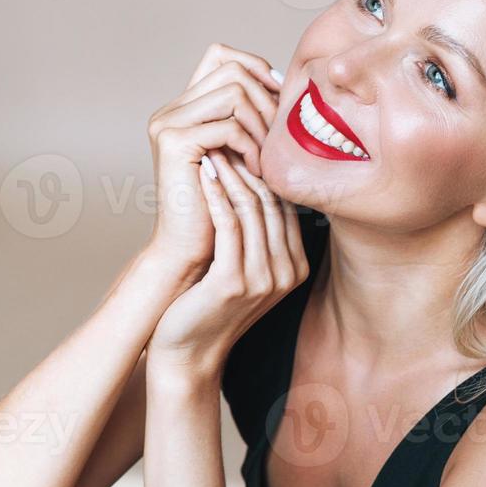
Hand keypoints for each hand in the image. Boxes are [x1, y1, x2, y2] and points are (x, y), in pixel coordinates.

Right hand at [144, 43, 284, 276]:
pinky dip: (251, 145)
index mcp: (185, 109)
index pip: (220, 55)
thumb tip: (284, 87)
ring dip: (262, 124)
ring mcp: (168, 124)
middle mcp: (171, 110)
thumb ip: (251, 123)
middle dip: (266, 98)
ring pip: (234, 92)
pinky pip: (228, 125)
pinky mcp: (173, 143)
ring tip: (268, 157)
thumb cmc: (222, 211)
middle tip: (279, 136)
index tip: (280, 100)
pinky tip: (257, 170)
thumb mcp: (241, 158)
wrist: (191, 252)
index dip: (255, 67)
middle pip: (231, 68)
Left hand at [148, 150, 308, 380]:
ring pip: (252, 209)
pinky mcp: (235, 282)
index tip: (243, 143)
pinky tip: (204, 173)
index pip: (287, 207)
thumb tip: (255, 181)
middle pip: (273, 203)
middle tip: (229, 134)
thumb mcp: (245, 268)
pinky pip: (229, 225)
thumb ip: (257, 234)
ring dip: (232, 173)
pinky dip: (217, 193)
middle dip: (250, 165)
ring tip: (214, 145)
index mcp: (297, 267)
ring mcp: (264, 279)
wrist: (188, 352)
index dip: (265, 171)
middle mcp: (287, 273)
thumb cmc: (210, 304)